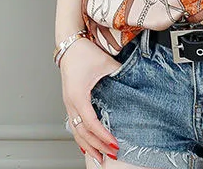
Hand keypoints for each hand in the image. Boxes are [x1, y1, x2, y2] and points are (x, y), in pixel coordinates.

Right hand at [60, 38, 122, 163]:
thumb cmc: (84, 53)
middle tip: (111, 156)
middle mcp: (71, 102)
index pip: (91, 123)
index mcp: (79, 95)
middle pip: (82, 132)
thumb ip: (119, 75)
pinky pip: (73, 124)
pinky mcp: (69, 101)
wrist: (69, 44)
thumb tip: (133, 84)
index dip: (103, 135)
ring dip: (88, 145)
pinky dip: (81, 136)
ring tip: (98, 157)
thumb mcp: (106, 63)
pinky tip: (87, 144)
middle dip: (97, 146)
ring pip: (75, 131)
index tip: (114, 144)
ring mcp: (68, 103)